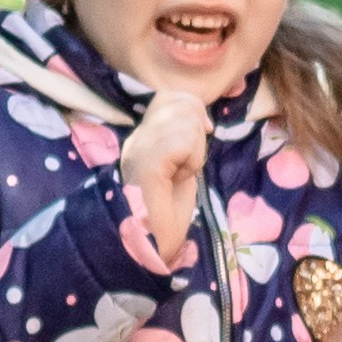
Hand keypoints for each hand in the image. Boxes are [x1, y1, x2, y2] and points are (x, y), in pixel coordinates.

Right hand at [119, 92, 210, 265]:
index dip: (192, 108)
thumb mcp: (181, 167)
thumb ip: (184, 140)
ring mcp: (139, 148)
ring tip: (183, 173)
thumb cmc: (169, 213)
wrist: (153, 245)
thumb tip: (202, 117)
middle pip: (180, 103)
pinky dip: (192, 159)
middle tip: (189, 162)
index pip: (168, 96)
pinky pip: (183, 140)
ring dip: (196, 149)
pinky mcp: (147, 163)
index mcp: (142, 137)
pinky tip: (182, 177)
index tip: (204, 133)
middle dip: (198, 130)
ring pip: (186, 120)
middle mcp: (137, 138)